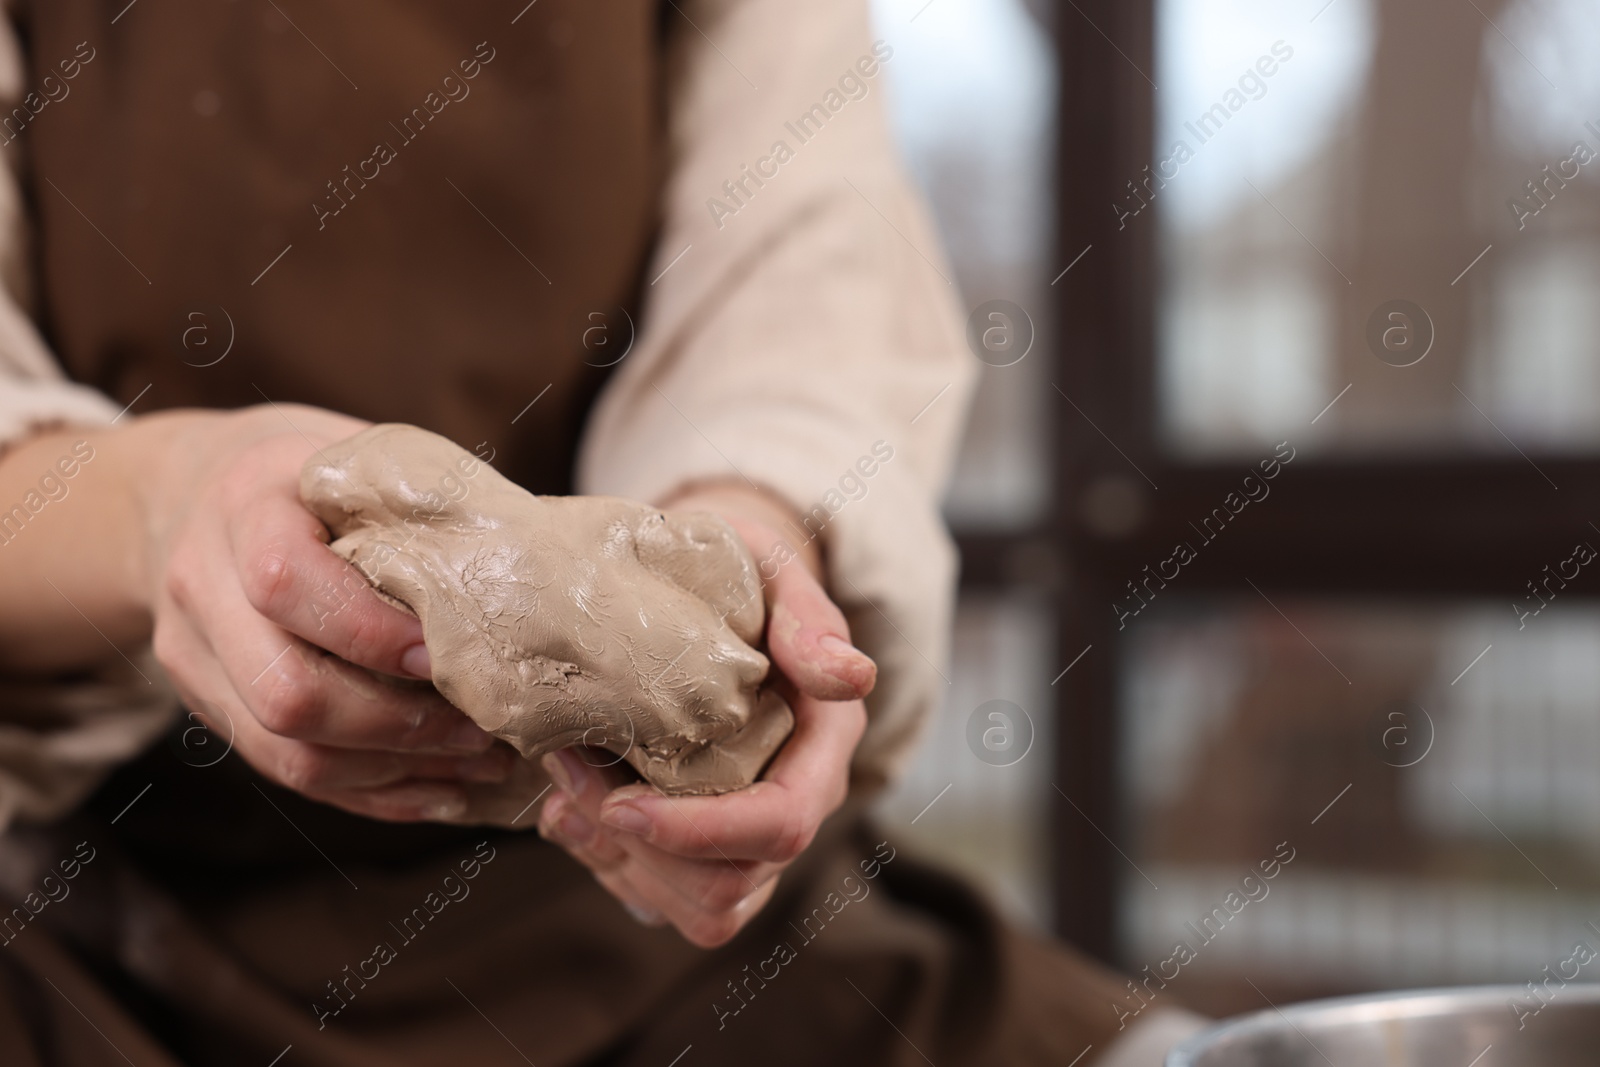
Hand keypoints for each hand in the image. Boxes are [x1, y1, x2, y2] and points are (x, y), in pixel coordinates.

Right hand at [142, 406, 509, 820]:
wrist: (197, 491)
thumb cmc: (313, 474)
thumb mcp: (361, 456)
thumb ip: (423, 503)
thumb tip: (533, 564)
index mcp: (244, 507)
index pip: (284, 584)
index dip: (370, 632)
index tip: (446, 649)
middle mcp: (201, 588)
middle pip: (284, 694)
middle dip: (396, 723)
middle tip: (483, 724)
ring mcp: (196, 659)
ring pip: (286, 752)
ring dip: (396, 768)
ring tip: (482, 759)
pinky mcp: (211, 709)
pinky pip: (291, 775)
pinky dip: (375, 791)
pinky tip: (447, 787)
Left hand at [538, 486, 873, 945]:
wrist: (720, 594)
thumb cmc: (743, 578)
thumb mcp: (775, 573)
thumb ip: (809, 622)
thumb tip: (852, 677)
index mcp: (821, 746)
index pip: (781, 823)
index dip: (700, 830)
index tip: (620, 803)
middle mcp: (795, 804)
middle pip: (730, 884)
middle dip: (637, 846)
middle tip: (568, 769)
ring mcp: (752, 838)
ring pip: (699, 908)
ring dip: (615, 860)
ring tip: (564, 788)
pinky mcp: (708, 852)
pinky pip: (666, 900)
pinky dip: (607, 864)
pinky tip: (571, 808)